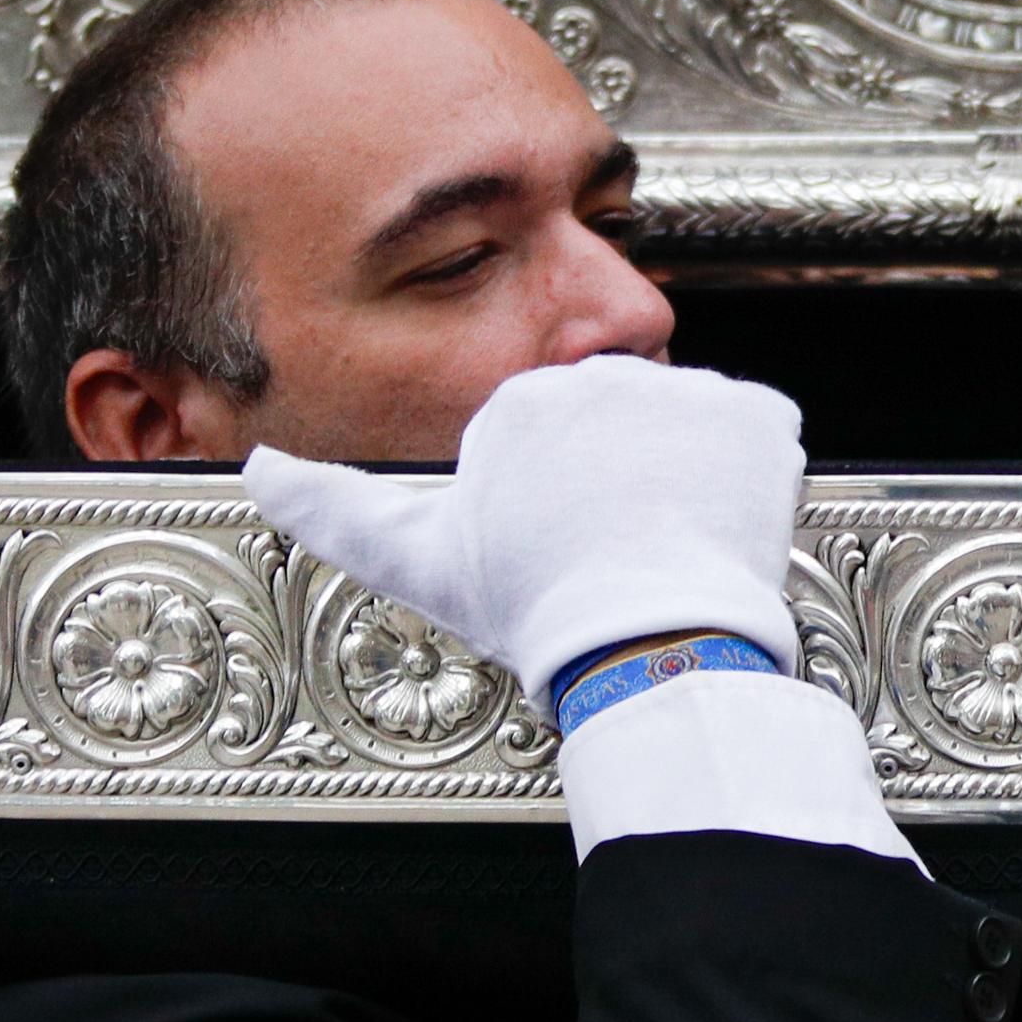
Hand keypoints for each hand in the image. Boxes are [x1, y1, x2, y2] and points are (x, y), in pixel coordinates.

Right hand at [244, 355, 806, 693]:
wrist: (648, 644)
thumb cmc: (534, 609)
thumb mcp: (416, 562)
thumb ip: (334, 507)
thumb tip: (258, 469)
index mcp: (524, 402)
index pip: (551, 439)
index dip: (557, 501)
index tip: (561, 545)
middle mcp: (606, 376)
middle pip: (620, 427)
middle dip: (621, 479)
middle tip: (615, 550)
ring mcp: (691, 393)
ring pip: (686, 430)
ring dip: (682, 476)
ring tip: (663, 543)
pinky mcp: (762, 416)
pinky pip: (758, 433)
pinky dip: (747, 474)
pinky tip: (714, 524)